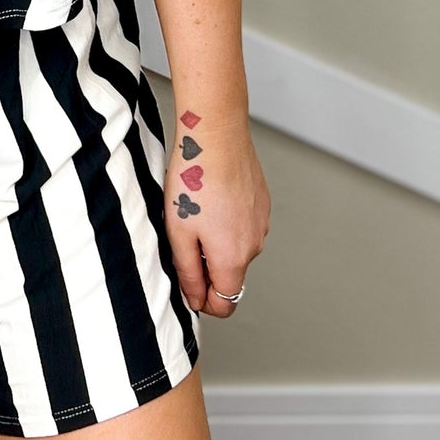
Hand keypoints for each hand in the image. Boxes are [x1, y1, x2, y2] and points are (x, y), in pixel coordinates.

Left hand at [164, 108, 269, 318]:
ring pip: (236, 249)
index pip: (225, 304)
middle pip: (230, 275)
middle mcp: (254, 246)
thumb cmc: (195, 178)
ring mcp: (262, 224)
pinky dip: (227, 221)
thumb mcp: (178, 232)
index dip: (203, 301)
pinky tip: (210, 198)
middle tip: (183, 236)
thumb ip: (187, 272)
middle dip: (206, 267)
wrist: (216, 136)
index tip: (187, 286)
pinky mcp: (262, 204)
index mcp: (233, 258)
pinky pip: (243, 226)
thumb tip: (194, 298)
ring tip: (195, 210)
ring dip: (216, 241)